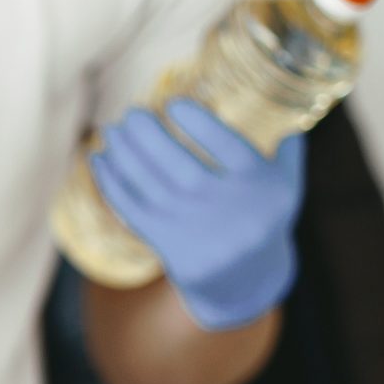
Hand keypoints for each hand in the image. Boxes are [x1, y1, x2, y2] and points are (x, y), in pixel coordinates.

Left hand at [90, 98, 304, 330]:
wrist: (243, 280)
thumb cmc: (260, 216)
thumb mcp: (285, 185)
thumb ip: (284, 148)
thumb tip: (284, 106)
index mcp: (263, 189)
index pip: (231, 150)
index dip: (200, 125)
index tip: (173, 103)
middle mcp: (231, 212)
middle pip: (183, 171)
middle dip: (151, 138)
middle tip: (132, 113)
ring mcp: (199, 233)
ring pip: (153, 190)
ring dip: (125, 157)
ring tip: (111, 132)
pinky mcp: (170, 247)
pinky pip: (134, 212)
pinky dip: (112, 184)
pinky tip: (98, 160)